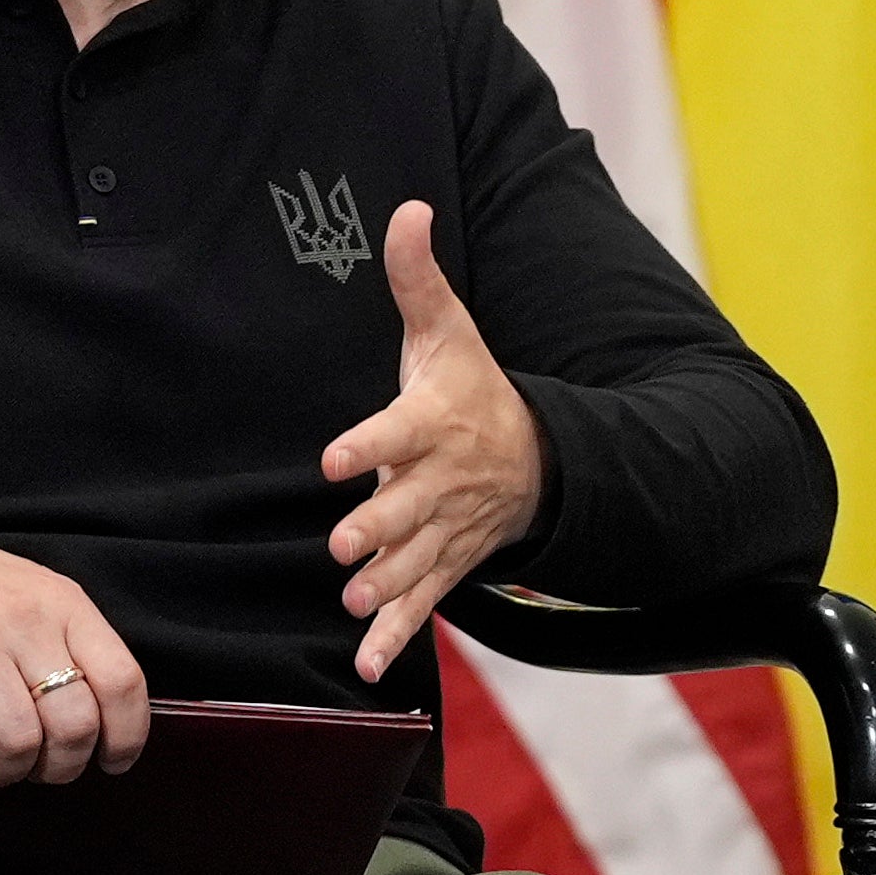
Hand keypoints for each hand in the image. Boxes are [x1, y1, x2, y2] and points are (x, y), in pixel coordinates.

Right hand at [0, 511, 145, 784]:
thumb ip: (68, 642)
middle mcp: (25, 620)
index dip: (126, 735)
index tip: (114, 761)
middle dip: (63, 766)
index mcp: (65, 605)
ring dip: (12, 770)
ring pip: (19, 738)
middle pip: (74, 723)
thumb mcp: (32, 594)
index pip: (122, 681)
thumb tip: (100, 721)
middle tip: (43, 771)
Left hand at [319, 197, 542, 683]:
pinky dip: (397, 637)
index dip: (368, 445)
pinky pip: (424, 606)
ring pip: (416, 561)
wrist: (539, 460)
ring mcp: (446, 530)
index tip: (335, 460)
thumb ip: (418, 278)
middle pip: (409, 506)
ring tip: (355, 602)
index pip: (398, 432)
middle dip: (381, 527)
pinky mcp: (445, 566)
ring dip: (388, 585)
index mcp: (436, 424)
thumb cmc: (476, 391)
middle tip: (346, 543)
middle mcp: (443, 482)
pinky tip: (367, 667)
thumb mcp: (450, 332)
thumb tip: (407, 207)